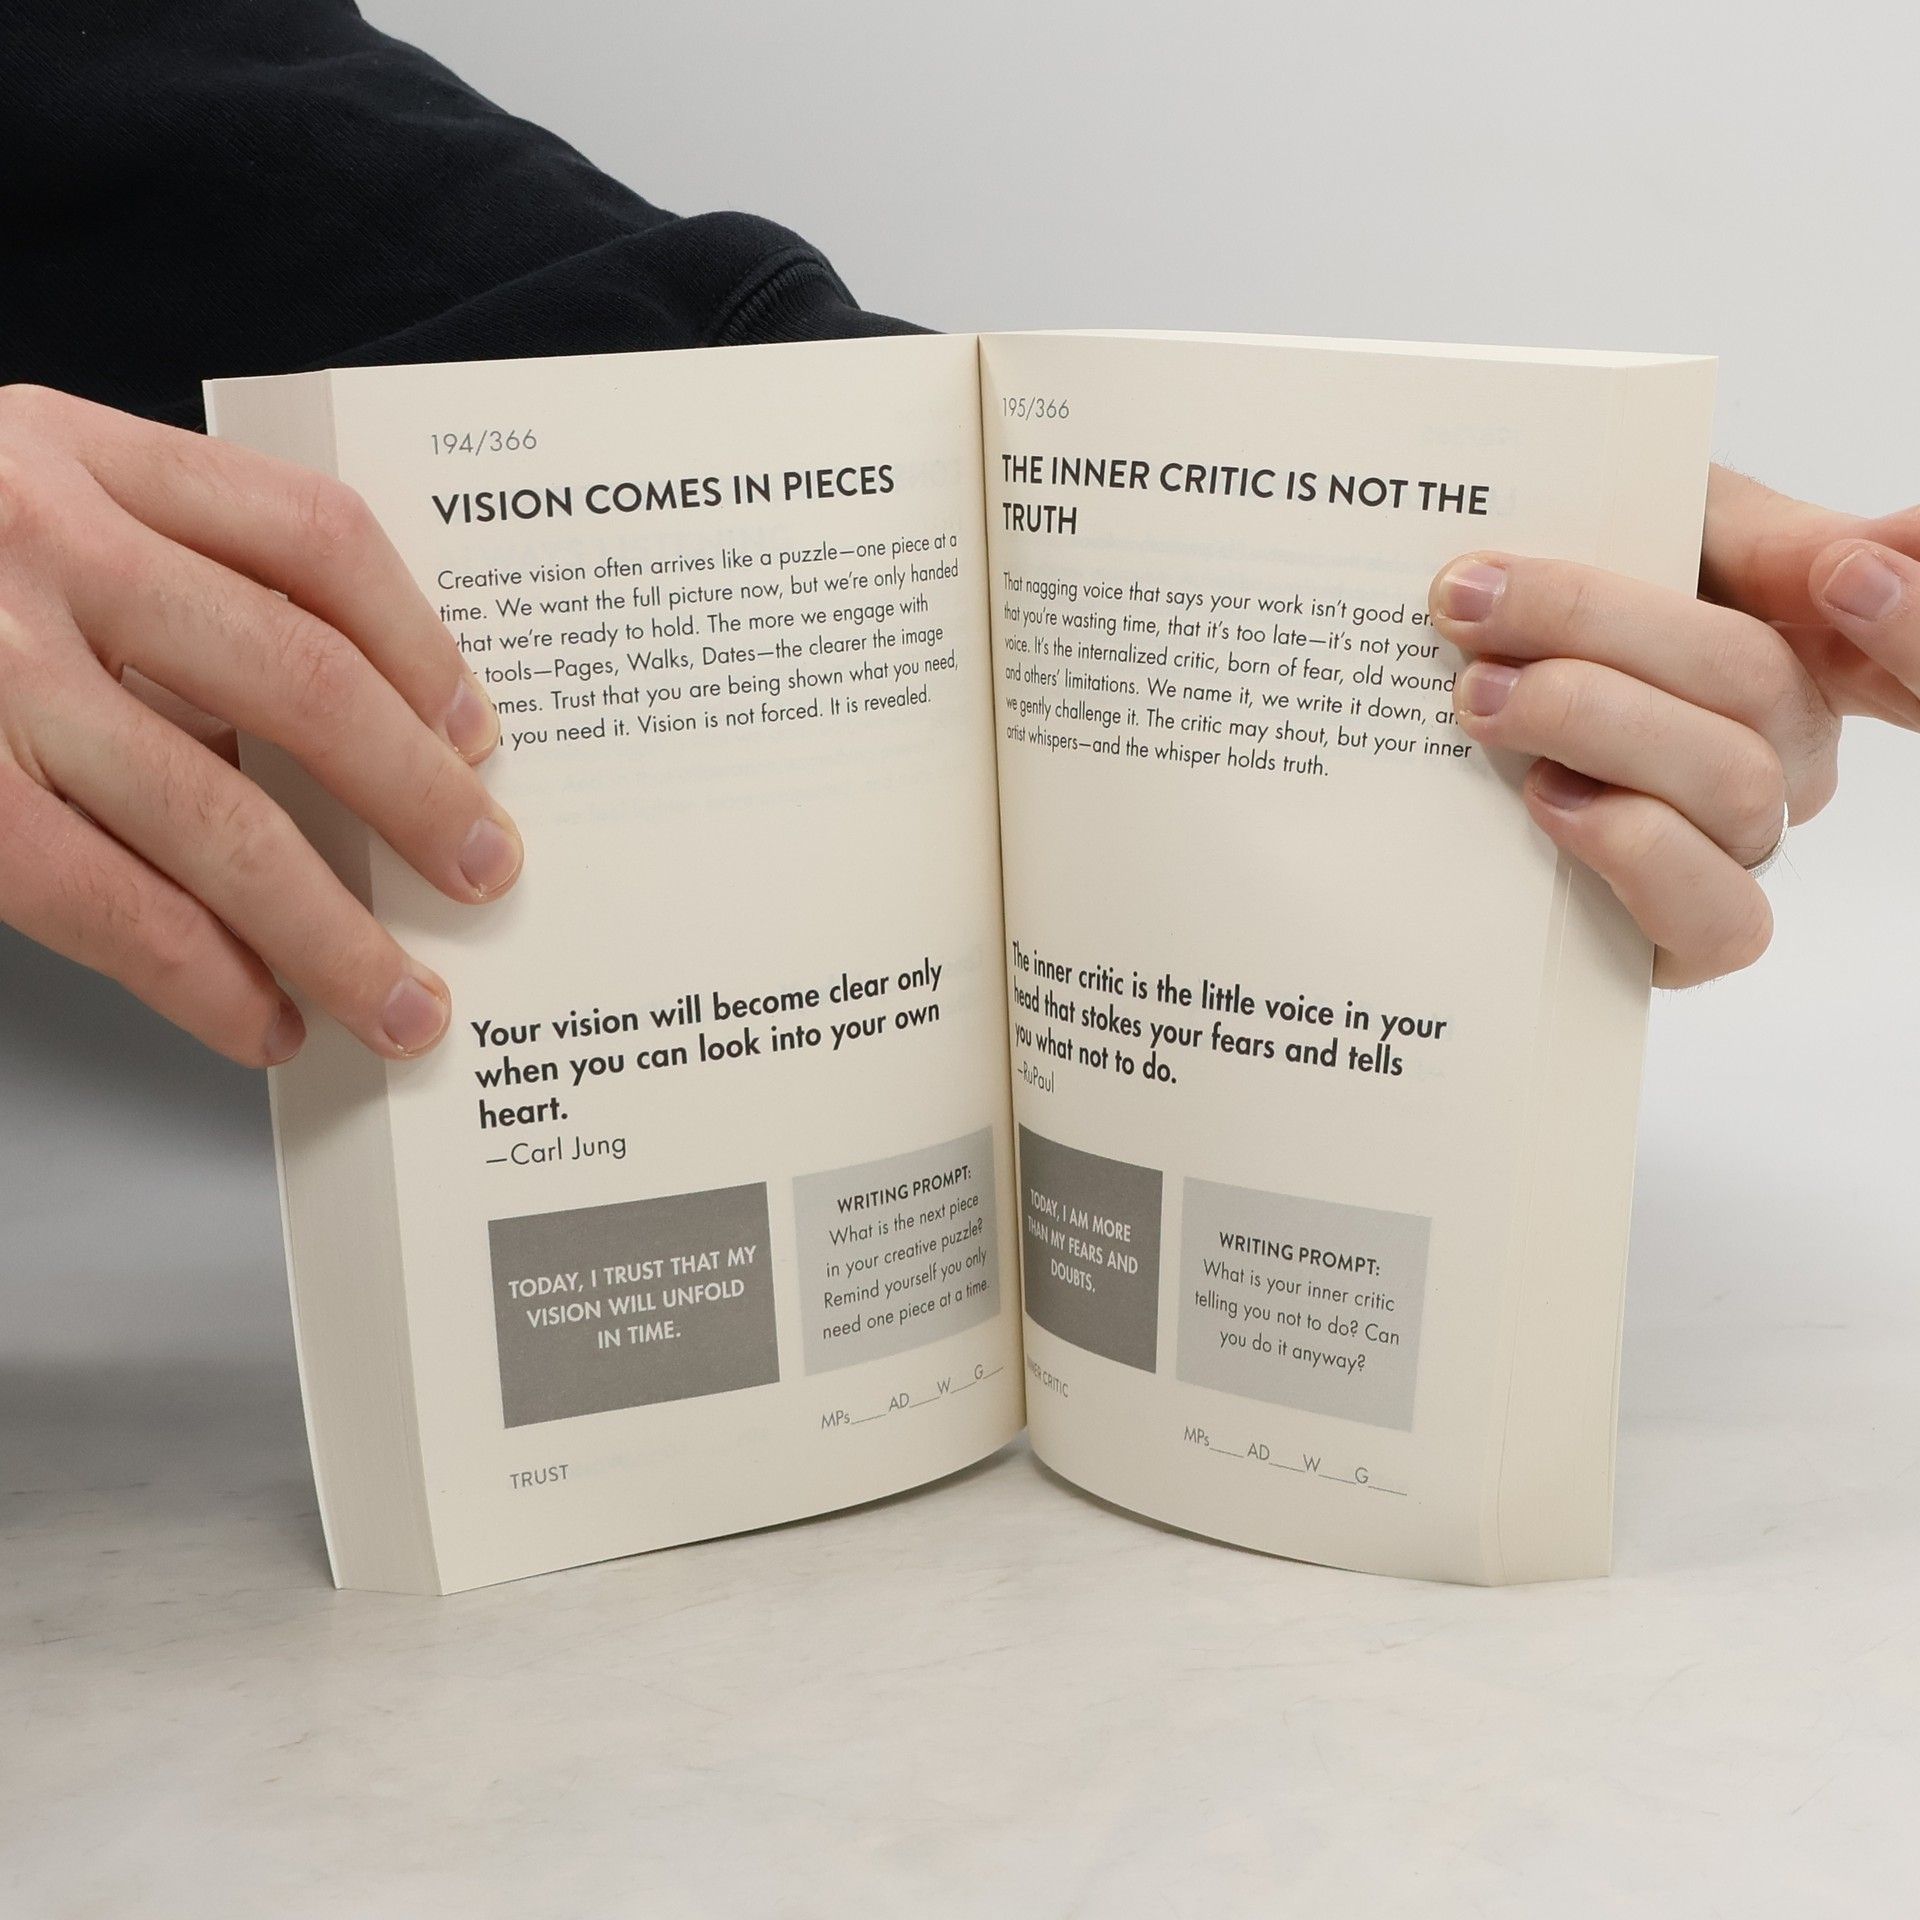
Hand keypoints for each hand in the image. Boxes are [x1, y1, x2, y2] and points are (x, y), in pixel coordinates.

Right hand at [0, 385, 520, 1062]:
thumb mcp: (17, 503)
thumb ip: (158, 577)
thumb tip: (338, 740)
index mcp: (76, 451)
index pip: (311, 532)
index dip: (421, 640)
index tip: (478, 732)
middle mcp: (32, 542)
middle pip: (294, 673)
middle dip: (411, 793)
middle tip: (488, 871)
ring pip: (208, 811)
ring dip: (328, 928)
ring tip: (405, 1004)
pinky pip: (99, 899)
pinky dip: (200, 975)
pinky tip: (263, 1019)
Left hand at [1430, 466, 1919, 985]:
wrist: (1453, 696)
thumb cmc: (1553, 613)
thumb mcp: (1655, 529)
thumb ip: (1757, 535)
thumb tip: (1850, 558)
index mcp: (1805, 643)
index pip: (1905, 645)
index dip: (1907, 617)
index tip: (1846, 569)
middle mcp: (1791, 750)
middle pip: (1754, 679)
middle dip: (1597, 624)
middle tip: (1472, 605)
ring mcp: (1744, 842)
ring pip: (1730, 782)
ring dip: (1592, 725)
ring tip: (1483, 700)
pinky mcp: (1689, 936)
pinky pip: (1719, 915)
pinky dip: (1633, 848)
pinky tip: (1549, 798)